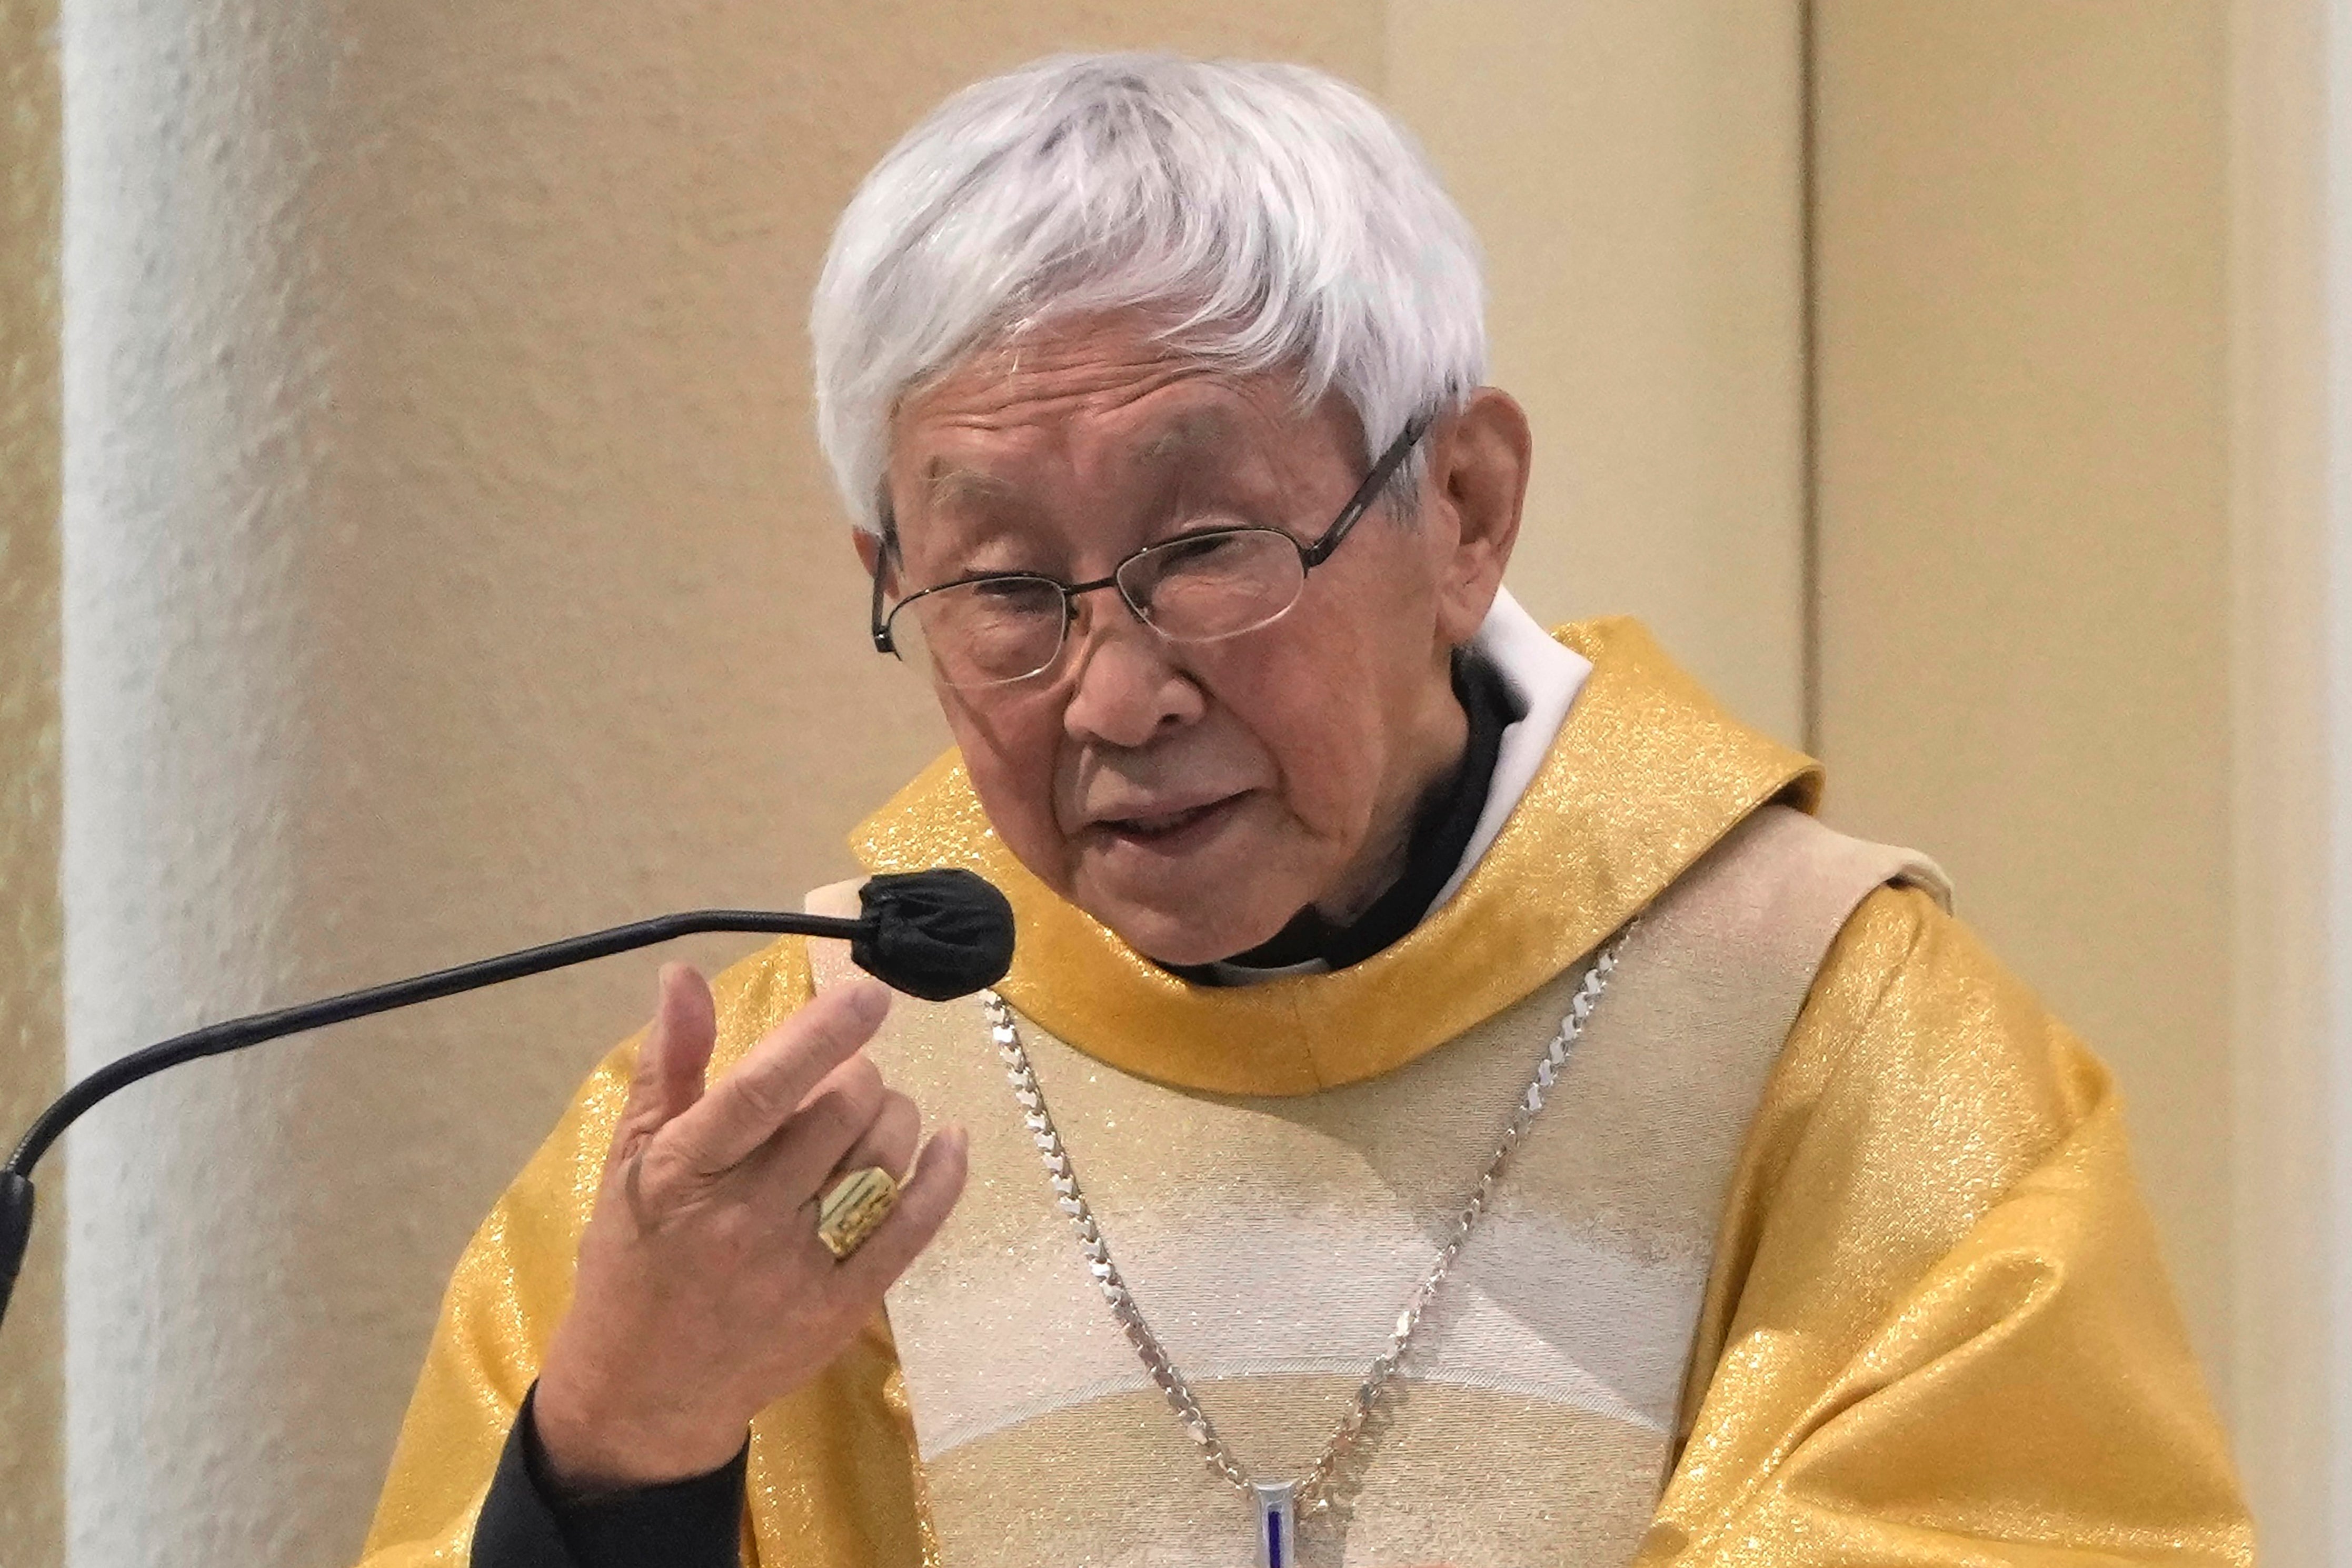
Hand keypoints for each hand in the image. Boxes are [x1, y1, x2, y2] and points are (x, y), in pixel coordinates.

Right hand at [533, 962, 967, 1490]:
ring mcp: (797, 1267)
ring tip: (874, 1115)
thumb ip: (669, 1066)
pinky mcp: (842, 1308)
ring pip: (882, 1159)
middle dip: (857, 1075)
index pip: (764, 1088)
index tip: (870, 995)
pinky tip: (948, 1143)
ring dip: (895, 1116)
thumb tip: (684, 976)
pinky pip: (913, 1228)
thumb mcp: (631, 1160)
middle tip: (843, 1082)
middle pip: (840, 1112)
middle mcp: (743, 1217)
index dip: (823, 1034)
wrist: (643, 1393)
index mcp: (683, 1172)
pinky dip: (941, 1175)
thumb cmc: (634, 1261)